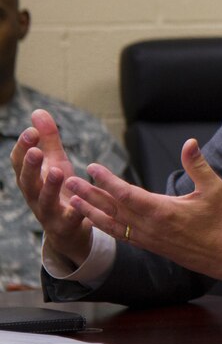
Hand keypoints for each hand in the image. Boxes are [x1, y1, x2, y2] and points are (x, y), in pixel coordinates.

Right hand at [11, 109, 92, 264]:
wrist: (67, 231)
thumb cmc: (59, 191)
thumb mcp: (55, 163)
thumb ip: (48, 141)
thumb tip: (38, 111)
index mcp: (31, 179)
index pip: (19, 163)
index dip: (23, 148)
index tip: (31, 131)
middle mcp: (34, 196)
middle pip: (27, 181)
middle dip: (30, 166)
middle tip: (36, 151)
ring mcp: (48, 213)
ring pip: (45, 201)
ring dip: (49, 186)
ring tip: (57, 171)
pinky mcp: (67, 225)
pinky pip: (70, 218)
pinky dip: (74, 210)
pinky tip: (79, 200)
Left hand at [65, 138, 221, 283]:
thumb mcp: (214, 189)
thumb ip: (198, 165)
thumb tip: (189, 143)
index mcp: (163, 211)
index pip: (127, 194)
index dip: (108, 180)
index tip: (92, 167)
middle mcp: (150, 227)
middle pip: (112, 209)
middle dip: (89, 194)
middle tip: (68, 181)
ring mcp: (148, 238)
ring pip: (112, 224)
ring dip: (90, 211)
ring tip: (71, 200)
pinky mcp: (150, 245)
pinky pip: (120, 235)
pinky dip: (104, 226)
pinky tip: (94, 219)